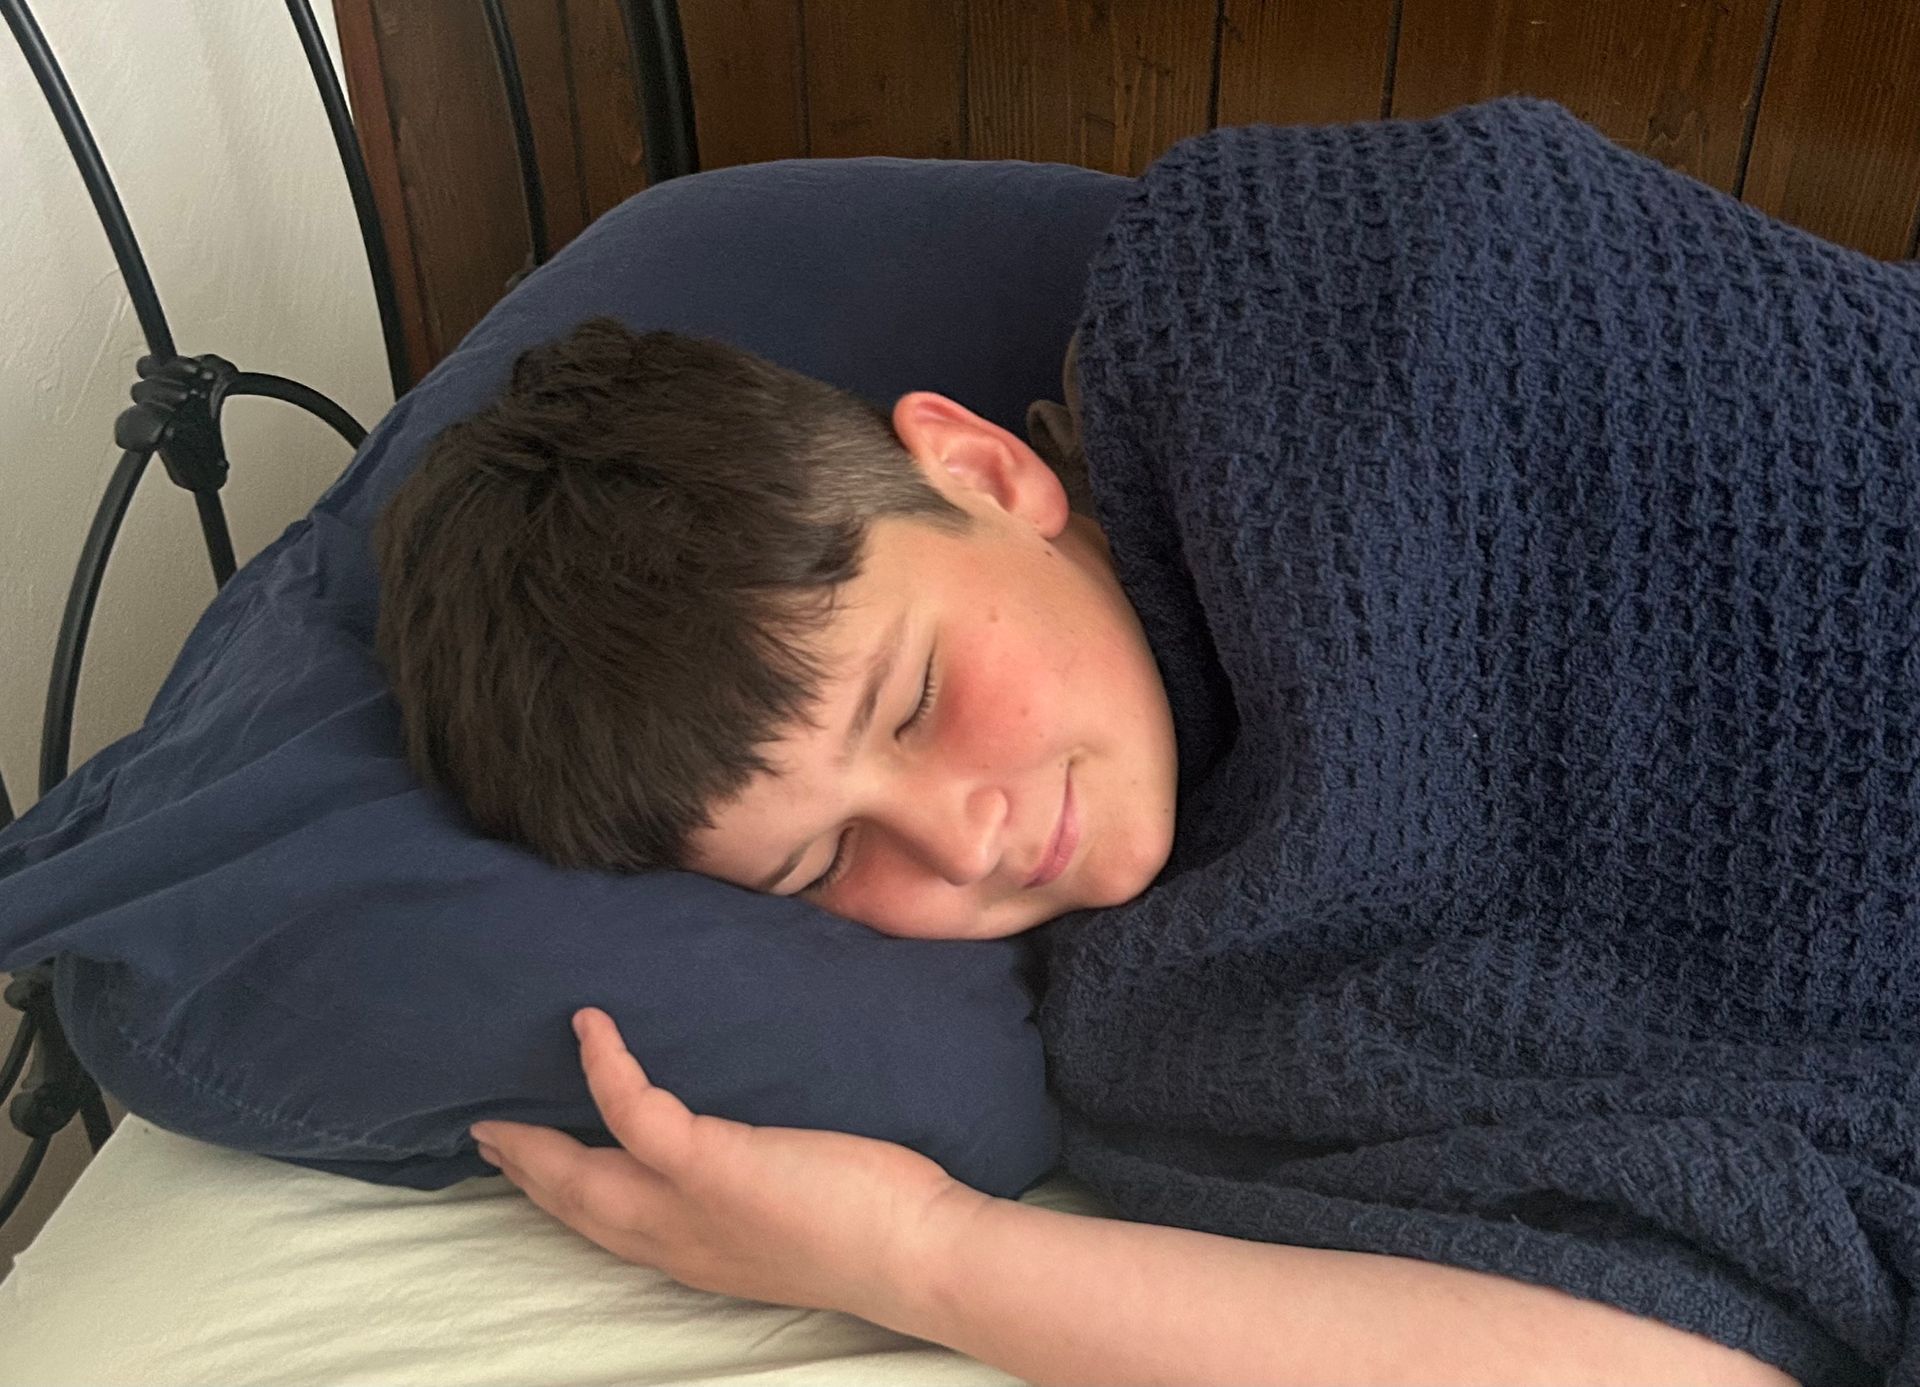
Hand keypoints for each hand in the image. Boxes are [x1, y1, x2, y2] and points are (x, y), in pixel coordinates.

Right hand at [470, 1008, 985, 1319]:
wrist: (918, 1256)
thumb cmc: (875, 1223)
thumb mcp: (788, 1210)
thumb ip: (749, 1182)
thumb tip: (745, 1137)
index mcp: (694, 1251)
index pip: (608, 1226)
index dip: (561, 1196)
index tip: (530, 1166)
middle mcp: (677, 1241)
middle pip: (576, 1205)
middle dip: (526, 1169)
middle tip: (487, 1131)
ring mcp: (688, 1206)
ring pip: (583, 1173)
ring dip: (535, 1136)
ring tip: (502, 1098)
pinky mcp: (712, 1165)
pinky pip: (635, 1111)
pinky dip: (607, 1066)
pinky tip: (591, 1025)